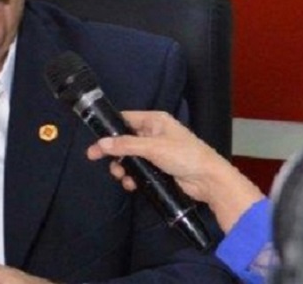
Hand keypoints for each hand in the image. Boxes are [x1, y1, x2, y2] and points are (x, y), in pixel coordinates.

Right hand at [85, 110, 263, 231]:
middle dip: (114, 152)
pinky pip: (139, 170)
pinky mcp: (158, 168)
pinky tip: (131, 184)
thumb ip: (126, 145)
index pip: (126, 118)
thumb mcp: (153, 148)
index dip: (109, 128)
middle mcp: (154, 133)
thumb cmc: (184, 156)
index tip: (95, 139)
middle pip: (125, 140)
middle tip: (95, 159)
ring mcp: (156, 151)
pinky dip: (132, 176)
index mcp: (155, 120)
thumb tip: (101, 143)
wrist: (208, 180)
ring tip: (121, 176)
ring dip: (122, 166)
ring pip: (130, 157)